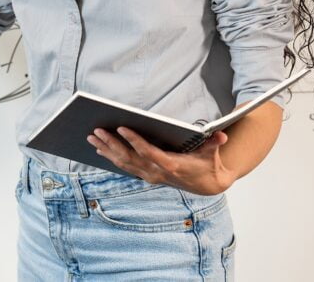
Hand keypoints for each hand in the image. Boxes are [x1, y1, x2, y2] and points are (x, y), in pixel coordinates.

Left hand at [86, 127, 235, 195]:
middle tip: (96, 130)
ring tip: (92, 138)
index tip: (121, 128)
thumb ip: (214, 144)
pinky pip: (125, 167)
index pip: (148, 152)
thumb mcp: (212, 153)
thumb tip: (221, 135)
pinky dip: (112, 157)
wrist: (208, 185)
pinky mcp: (147, 176)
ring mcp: (150, 176)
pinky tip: (100, 149)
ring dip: (106, 150)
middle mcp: (156, 172)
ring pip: (123, 163)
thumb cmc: (208, 164)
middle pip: (129, 158)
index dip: (134, 141)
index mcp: (170, 165)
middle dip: (111, 144)